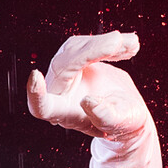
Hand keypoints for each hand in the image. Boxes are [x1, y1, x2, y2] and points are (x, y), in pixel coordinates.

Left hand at [27, 32, 149, 141]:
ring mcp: (67, 75)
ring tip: (132, 44)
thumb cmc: (123, 124)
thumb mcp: (121, 123)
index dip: (37, 94)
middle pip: (64, 64)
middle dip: (91, 49)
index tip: (34, 76)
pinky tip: (130, 46)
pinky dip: (110, 43)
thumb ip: (105, 117)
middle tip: (118, 42)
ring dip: (104, 43)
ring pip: (74, 48)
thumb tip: (87, 102)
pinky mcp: (77, 60)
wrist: (129, 112)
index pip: (42, 107)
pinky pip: (86, 43)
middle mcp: (61, 93)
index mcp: (65, 114)